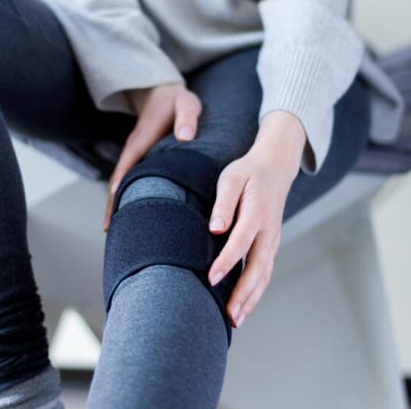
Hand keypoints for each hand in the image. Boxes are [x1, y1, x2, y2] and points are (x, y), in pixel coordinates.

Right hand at [103, 82, 201, 230]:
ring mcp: (133, 154)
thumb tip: (185, 138)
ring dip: (116, 203)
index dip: (119, 192)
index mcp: (141, 141)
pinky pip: (128, 178)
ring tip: (116, 230)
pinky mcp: (139, 157)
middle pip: (117, 181)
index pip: (126, 170)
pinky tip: (130, 210)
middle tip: (111, 232)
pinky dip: (124, 195)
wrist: (162, 92)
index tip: (114, 214)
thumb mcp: (186, 104)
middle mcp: (133, 150)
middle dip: (112, 206)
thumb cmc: (176, 101)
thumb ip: (187, 119)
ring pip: (121, 182)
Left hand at [207, 110, 306, 327]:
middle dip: (244, 293)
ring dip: (252, 297)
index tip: (211, 279)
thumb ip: (223, 203)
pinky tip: (245, 303)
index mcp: (257, 212)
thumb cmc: (248, 173)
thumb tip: (215, 229)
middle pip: (258, 267)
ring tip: (236, 318)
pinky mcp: (272, 243)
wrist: (276, 168)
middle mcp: (269, 230)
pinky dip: (257, 289)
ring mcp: (273, 239)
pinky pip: (266, 270)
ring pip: (265, 274)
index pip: (241, 241)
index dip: (227, 262)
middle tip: (229, 315)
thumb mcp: (232, 178)